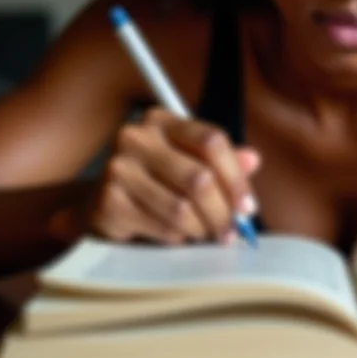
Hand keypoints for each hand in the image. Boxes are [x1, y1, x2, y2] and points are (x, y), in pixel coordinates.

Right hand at [87, 107, 260, 245]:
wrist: (103, 201)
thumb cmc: (157, 179)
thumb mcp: (190, 161)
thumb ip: (223, 160)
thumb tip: (253, 160)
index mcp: (161, 120)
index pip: (210, 141)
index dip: (236, 177)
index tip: (248, 206)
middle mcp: (136, 137)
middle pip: (199, 178)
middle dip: (222, 211)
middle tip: (232, 231)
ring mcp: (117, 168)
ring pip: (181, 208)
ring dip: (202, 228)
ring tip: (206, 234)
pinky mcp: (108, 202)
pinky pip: (160, 227)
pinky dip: (177, 237)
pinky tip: (177, 236)